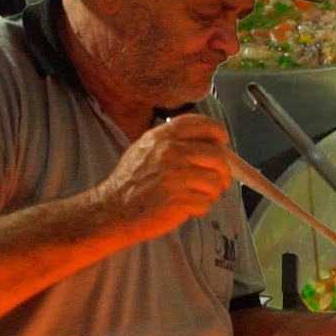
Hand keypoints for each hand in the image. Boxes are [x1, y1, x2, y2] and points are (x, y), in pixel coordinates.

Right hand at [96, 114, 232, 239]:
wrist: (111, 211)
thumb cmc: (130, 184)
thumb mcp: (146, 150)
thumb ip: (175, 142)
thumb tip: (210, 144)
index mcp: (162, 137)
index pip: (202, 124)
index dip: (218, 133)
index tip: (223, 143)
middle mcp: (170, 152)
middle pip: (217, 155)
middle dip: (224, 171)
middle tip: (221, 181)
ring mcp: (175, 175)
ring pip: (215, 181)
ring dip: (213, 192)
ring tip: (200, 197)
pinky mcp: (178, 199)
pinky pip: (206, 202)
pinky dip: (201, 207)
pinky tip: (188, 208)